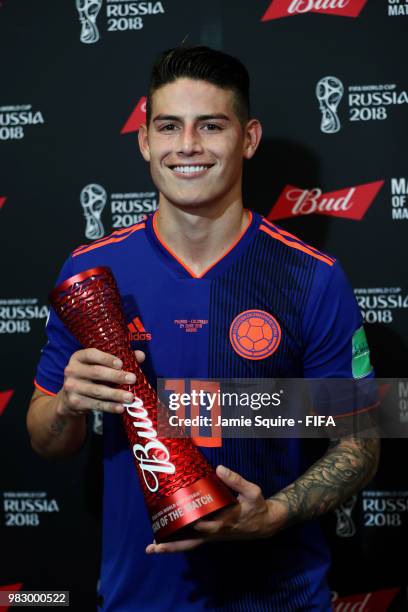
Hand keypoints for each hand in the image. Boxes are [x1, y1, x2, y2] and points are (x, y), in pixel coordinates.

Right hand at [58, 348, 144, 416]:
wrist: (70, 398)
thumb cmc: (91, 377)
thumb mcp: (101, 366)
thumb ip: (120, 360)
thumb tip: (140, 355)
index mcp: (78, 357)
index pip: (92, 354)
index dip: (107, 358)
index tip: (121, 364)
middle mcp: (72, 370)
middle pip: (96, 372)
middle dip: (116, 376)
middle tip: (133, 379)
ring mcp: (72, 387)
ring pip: (97, 391)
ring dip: (116, 394)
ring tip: (130, 397)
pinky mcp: (74, 402)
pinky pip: (95, 404)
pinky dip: (109, 407)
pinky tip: (120, 408)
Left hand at [146, 465, 285, 553]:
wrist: (264, 524)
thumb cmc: (256, 506)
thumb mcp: (252, 491)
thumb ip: (236, 480)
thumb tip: (219, 468)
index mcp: (224, 522)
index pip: (202, 525)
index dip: (187, 522)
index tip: (173, 517)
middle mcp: (214, 532)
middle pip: (189, 541)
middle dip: (171, 543)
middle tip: (152, 544)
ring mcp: (212, 536)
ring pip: (189, 545)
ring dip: (171, 547)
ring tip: (152, 547)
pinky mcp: (211, 536)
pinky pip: (193, 542)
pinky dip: (179, 542)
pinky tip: (166, 537)